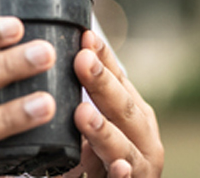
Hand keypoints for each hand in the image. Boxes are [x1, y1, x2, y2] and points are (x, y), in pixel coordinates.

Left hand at [63, 30, 163, 177]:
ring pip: (123, 147)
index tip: (86, 36)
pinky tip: (119, 166)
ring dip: (104, 131)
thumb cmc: (103, 157)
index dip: (104, 58)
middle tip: (82, 60)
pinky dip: (122, 175)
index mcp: (134, 112)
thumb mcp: (96, 125)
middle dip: (103, 84)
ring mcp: (140, 165)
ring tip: (83, 114)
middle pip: (123, 108)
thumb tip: (56, 54)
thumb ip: (85, 98)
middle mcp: (143, 136)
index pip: (119, 79)